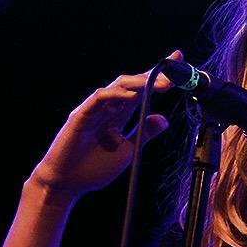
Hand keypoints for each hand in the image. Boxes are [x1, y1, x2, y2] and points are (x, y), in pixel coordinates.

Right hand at [27, 50, 182, 201]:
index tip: (179, 62)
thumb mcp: (128, 150)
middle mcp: (107, 108)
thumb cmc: (93, 168)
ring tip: (161, 83)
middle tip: (175, 69)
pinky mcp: (81, 116)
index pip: (141, 90)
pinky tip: (132, 95)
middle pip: (133, 83)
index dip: (158, 76)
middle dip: (154, 74)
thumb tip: (164, 119)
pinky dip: (116, 94)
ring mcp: (94, 110)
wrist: (67, 184)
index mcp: (119, 115)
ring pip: (118, 86)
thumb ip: (143, 134)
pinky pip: (99, 99)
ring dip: (140, 82)